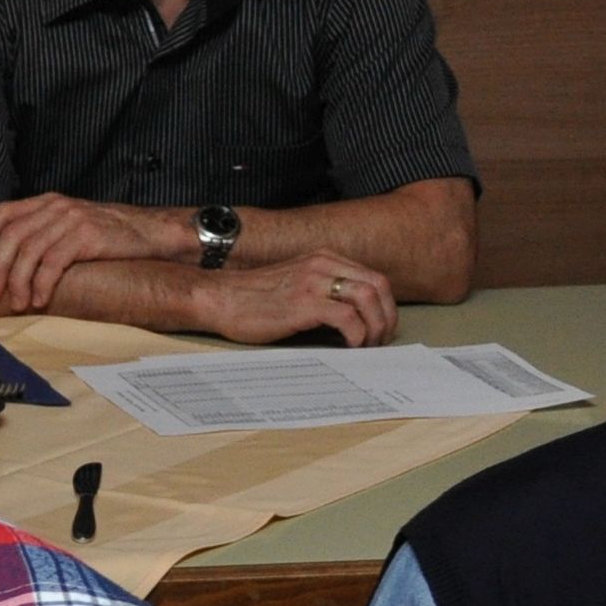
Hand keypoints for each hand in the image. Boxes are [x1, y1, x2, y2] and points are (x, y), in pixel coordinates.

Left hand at [0, 196, 189, 311]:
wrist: (150, 234)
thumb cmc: (108, 235)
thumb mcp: (71, 225)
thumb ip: (43, 232)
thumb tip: (10, 258)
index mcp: (48, 202)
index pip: (6, 211)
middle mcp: (57, 207)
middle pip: (13, 235)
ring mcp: (72, 220)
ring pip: (31, 251)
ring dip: (18, 281)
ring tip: (15, 303)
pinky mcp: (87, 236)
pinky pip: (54, 262)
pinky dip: (42, 283)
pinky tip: (37, 299)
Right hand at [198, 252, 397, 346]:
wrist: (218, 299)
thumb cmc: (252, 299)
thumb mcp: (295, 284)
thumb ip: (322, 291)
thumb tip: (352, 319)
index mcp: (323, 259)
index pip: (373, 278)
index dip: (385, 306)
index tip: (380, 329)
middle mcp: (322, 265)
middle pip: (378, 286)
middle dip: (387, 317)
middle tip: (380, 341)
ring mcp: (313, 282)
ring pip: (368, 298)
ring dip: (376, 326)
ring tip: (367, 346)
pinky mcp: (303, 303)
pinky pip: (347, 317)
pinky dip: (357, 334)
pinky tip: (350, 346)